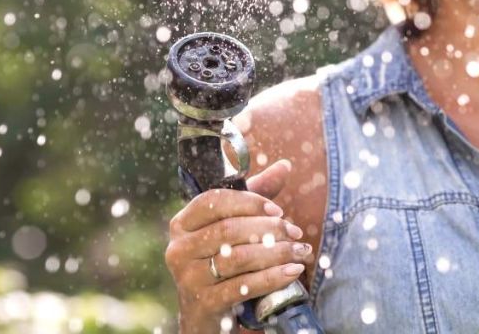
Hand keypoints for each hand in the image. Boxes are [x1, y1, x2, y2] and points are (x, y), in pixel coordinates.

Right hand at [165, 160, 311, 330]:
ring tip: (300, 252)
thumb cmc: (221, 259)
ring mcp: (188, 277)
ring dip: (276, 253)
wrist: (204, 314)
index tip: (278, 210)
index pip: (214, 201)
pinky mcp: (203, 302)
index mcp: (182, 223)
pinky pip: (243, 286)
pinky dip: (273, 278)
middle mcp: (178, 248)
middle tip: (296, 233)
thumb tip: (284, 165)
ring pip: (238, 257)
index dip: (249, 202)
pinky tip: (293, 272)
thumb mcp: (233, 224)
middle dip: (269, 230)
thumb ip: (256, 194)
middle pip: (229, 229)